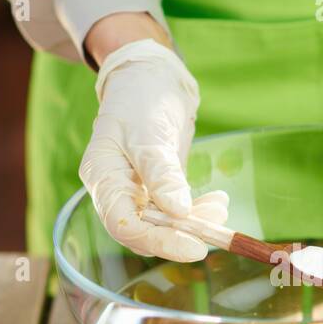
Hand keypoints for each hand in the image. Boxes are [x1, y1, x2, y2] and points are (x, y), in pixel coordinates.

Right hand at [79, 38, 227, 260]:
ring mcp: (136, 192)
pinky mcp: (156, 189)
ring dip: (195, 223)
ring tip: (220, 207)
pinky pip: (176, 212)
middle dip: (181, 234)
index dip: (159, 241)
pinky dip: (197, 211)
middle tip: (216, 226)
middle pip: (144, 232)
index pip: (124, 225)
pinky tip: (217, 202)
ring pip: (163, 225)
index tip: (194, 246)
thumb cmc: (140, 97)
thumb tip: (179, 211)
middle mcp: (115, 190)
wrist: (150, 77)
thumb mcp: (149, 131)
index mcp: (102, 177)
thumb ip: (162, 172)